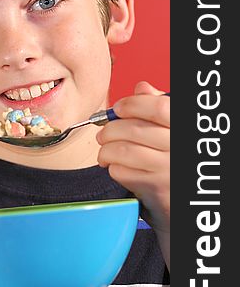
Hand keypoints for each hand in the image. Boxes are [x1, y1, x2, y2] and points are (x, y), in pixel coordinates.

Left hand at [96, 81, 169, 233]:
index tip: (118, 108)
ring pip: (123, 151)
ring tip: (104, 151)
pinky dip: (112, 167)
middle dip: (109, 130)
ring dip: (105, 150)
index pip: (158, 107)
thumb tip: (141, 88)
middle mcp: (179, 148)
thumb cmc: (172, 159)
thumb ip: (159, 107)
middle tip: (102, 134)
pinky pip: (122, 172)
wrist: (179, 199)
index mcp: (184, 128)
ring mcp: (168, 169)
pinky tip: (115, 166)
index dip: (132, 104)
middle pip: (134, 130)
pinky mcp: (156, 188)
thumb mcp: (172, 129)